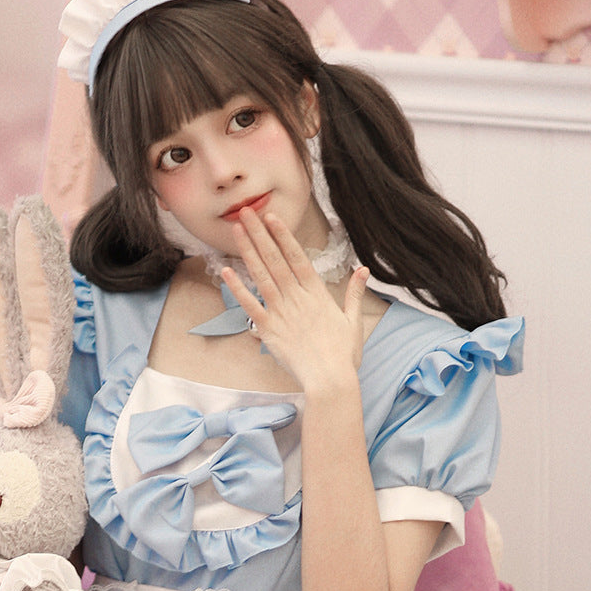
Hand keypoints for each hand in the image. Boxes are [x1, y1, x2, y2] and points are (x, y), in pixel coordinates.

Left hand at [222, 210, 369, 396]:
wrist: (330, 379)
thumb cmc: (343, 354)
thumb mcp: (353, 320)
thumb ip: (354, 293)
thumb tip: (363, 271)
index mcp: (318, 294)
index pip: (297, 257)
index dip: (283, 235)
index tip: (272, 217)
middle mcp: (298, 298)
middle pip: (276, 260)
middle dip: (260, 234)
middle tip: (246, 212)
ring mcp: (282, 313)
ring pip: (262, 276)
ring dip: (248, 251)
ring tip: (236, 230)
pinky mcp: (269, 331)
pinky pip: (250, 306)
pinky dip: (238, 288)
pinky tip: (227, 271)